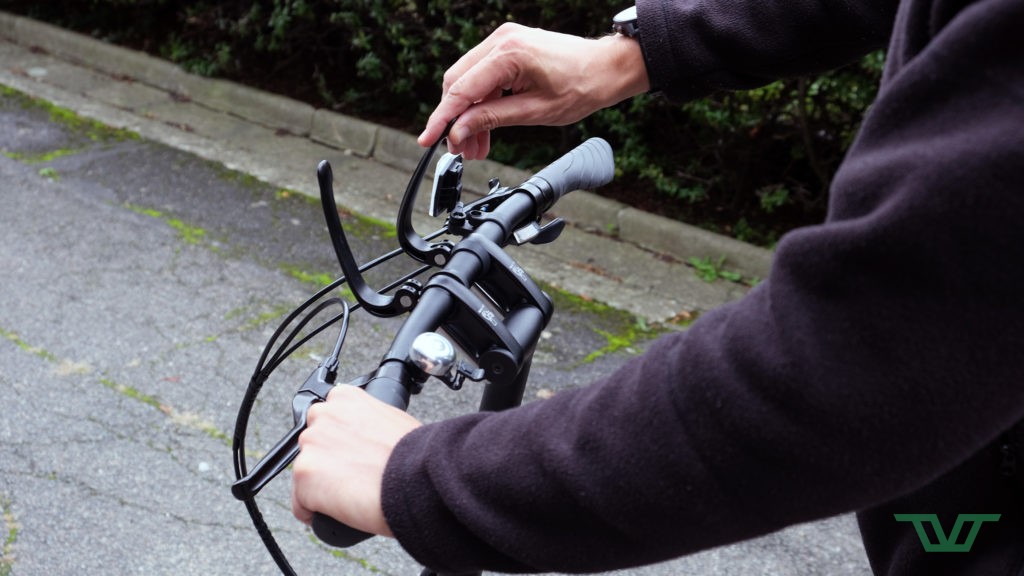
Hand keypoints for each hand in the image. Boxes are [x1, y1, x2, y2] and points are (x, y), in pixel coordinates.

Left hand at [291, 385, 421, 535]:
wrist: (418, 478)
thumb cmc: (416, 454)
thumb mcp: (392, 420)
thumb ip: (369, 421)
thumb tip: (367, 438)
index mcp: (345, 398)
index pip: (327, 417)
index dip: (338, 439)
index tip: (350, 453)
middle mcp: (323, 415)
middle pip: (312, 444)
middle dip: (326, 460)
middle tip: (352, 477)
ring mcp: (311, 445)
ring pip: (305, 474)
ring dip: (321, 487)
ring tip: (350, 497)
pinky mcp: (304, 475)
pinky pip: (300, 504)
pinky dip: (315, 513)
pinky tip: (338, 514)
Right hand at [417, 23, 649, 159]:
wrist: (606, 68)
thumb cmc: (581, 86)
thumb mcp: (534, 112)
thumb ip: (492, 119)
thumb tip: (459, 131)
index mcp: (509, 54)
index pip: (461, 90)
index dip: (442, 119)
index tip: (427, 139)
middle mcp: (501, 40)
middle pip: (458, 83)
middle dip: (455, 120)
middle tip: (461, 150)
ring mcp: (503, 40)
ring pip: (468, 81)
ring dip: (468, 114)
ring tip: (475, 147)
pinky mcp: (508, 47)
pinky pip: (482, 75)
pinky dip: (481, 102)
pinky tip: (485, 128)